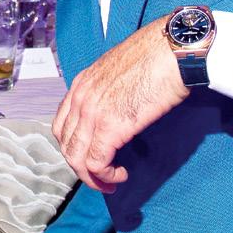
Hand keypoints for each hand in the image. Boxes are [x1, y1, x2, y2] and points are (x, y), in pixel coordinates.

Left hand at [52, 15, 189, 191]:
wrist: (171, 51)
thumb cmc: (155, 57)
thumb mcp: (119, 72)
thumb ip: (108, 92)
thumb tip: (116, 111)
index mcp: (81, 83)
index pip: (62, 124)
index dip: (74, 146)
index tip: (90, 157)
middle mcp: (80, 97)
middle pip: (67, 145)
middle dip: (81, 167)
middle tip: (101, 177)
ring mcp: (92, 112)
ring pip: (77, 158)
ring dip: (92, 177)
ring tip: (110, 182)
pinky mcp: (110, 127)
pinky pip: (97, 163)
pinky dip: (106, 176)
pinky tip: (121, 175)